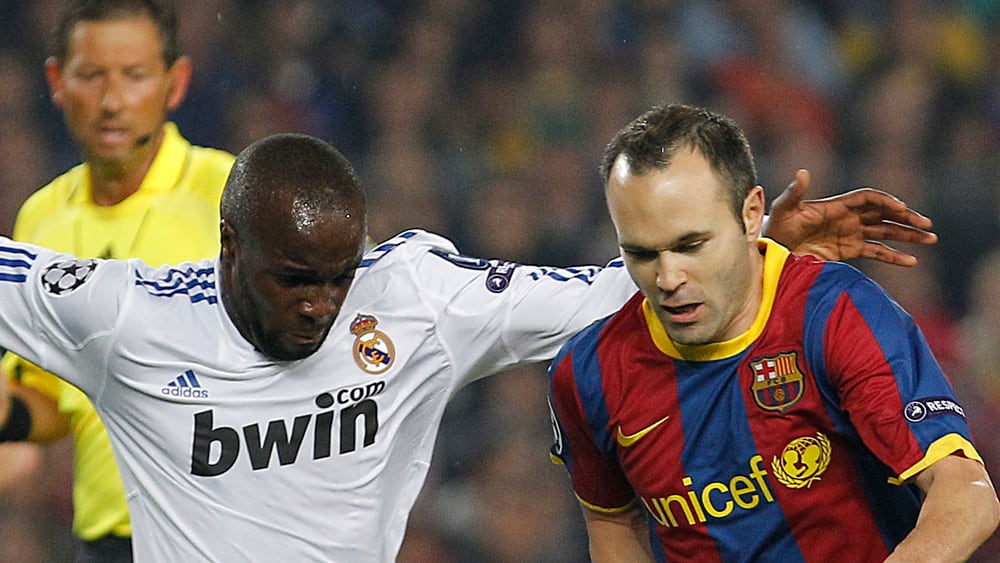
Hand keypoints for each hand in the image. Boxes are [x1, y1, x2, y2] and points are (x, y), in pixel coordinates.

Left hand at [763, 169, 936, 265]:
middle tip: (927, 225)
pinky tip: (911, 261)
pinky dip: (893, 256)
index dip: (886, 202)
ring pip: (885, 232)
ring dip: (907, 235)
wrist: (771, 248)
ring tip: (930, 239)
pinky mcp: (848, 250)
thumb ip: (795, 193)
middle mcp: (848, 217)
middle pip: (884, 214)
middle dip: (906, 218)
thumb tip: (802, 173)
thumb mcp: (784, 209)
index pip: (870, 199)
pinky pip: (876, 252)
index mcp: (837, 205)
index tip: (902, 209)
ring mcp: (850, 233)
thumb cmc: (776, 226)